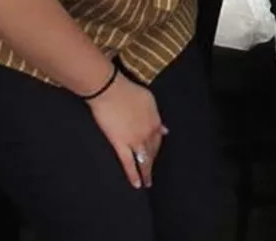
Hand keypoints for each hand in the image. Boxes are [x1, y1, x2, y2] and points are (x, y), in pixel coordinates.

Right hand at [88, 72, 165, 188]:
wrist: (111, 91)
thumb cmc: (128, 91)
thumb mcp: (148, 100)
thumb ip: (156, 116)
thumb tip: (165, 130)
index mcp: (155, 121)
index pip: (158, 138)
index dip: (157, 147)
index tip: (155, 153)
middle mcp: (148, 133)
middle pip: (152, 151)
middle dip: (153, 162)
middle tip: (152, 172)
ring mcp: (135, 141)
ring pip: (144, 160)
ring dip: (146, 172)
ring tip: (148, 183)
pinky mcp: (120, 145)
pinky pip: (129, 163)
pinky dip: (133, 175)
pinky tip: (137, 184)